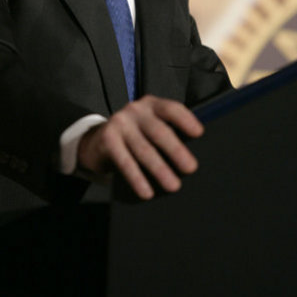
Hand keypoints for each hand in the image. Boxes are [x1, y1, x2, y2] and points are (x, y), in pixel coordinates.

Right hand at [77, 95, 203, 199]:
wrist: (96, 142)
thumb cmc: (134, 137)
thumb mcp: (149, 127)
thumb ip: (167, 132)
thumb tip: (191, 157)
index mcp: (151, 105)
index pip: (171, 108)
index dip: (185, 119)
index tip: (199, 133)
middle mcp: (135, 110)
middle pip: (159, 131)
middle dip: (176, 150)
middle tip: (190, 168)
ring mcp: (120, 123)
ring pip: (143, 149)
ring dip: (160, 169)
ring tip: (173, 186)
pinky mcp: (107, 139)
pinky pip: (124, 161)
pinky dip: (137, 178)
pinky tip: (146, 192)